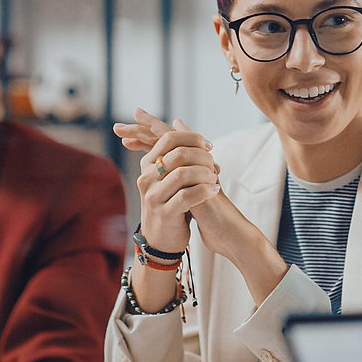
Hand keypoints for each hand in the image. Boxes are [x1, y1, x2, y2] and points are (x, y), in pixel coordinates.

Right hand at [120, 109, 221, 253]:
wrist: (161, 239)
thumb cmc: (170, 203)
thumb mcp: (169, 175)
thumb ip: (175, 151)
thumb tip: (179, 122)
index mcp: (147, 165)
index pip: (167, 138)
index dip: (191, 138)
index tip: (209, 145)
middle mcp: (146, 178)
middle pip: (177, 154)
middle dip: (201, 156)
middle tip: (215, 163)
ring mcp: (153, 196)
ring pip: (183, 174)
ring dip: (205, 174)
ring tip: (215, 178)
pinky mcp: (164, 213)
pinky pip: (187, 196)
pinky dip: (205, 190)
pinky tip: (214, 190)